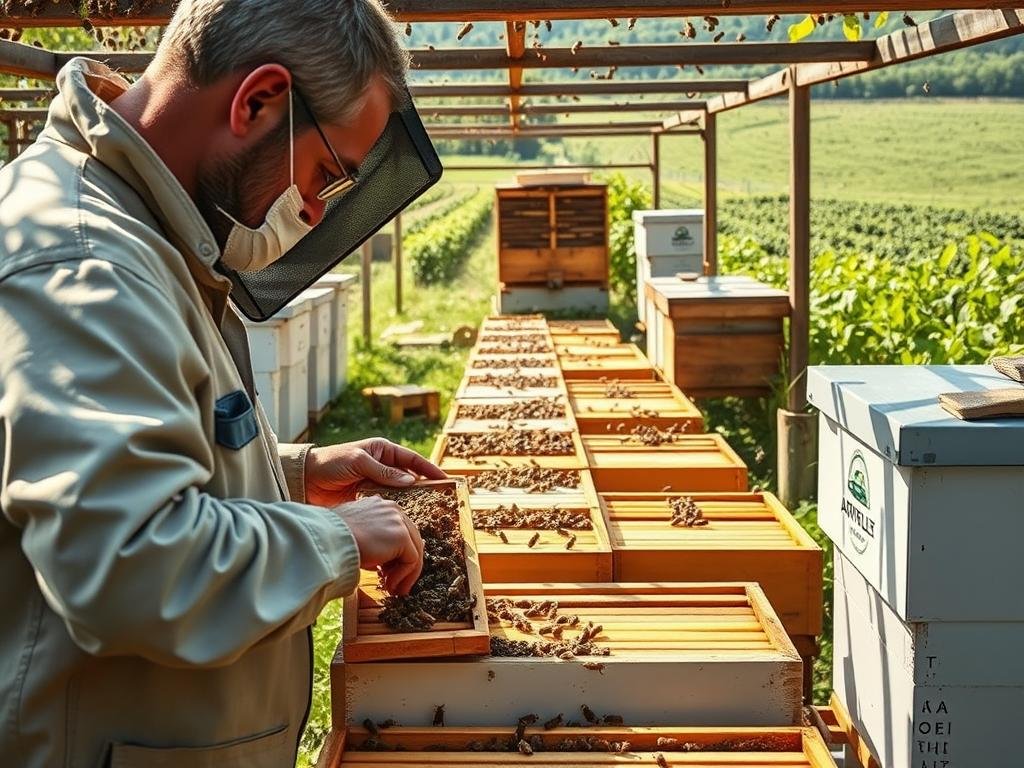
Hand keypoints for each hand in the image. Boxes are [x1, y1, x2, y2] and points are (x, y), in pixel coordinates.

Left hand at [305, 437, 445, 506]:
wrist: (305, 480)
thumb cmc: (330, 463)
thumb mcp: (357, 461)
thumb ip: (383, 471)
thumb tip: (411, 480)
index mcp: (383, 451)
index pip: (412, 459)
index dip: (430, 469)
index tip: (446, 479)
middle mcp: (383, 467)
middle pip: (411, 477)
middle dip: (426, 488)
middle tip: (441, 500)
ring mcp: (376, 484)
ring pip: (401, 493)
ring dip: (412, 502)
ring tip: (427, 514)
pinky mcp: (369, 500)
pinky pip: (388, 505)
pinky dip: (397, 511)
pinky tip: (405, 521)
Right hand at [336, 495, 423, 595]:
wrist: (325, 539)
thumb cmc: (332, 539)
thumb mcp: (355, 535)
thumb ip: (373, 540)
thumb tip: (386, 562)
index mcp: (380, 505)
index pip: (399, 530)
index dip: (395, 554)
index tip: (387, 573)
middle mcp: (392, 508)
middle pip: (411, 539)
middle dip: (403, 565)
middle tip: (394, 585)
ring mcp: (398, 520)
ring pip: (414, 551)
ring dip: (405, 574)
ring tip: (393, 589)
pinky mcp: (401, 535)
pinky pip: (411, 560)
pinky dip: (404, 576)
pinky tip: (390, 586)